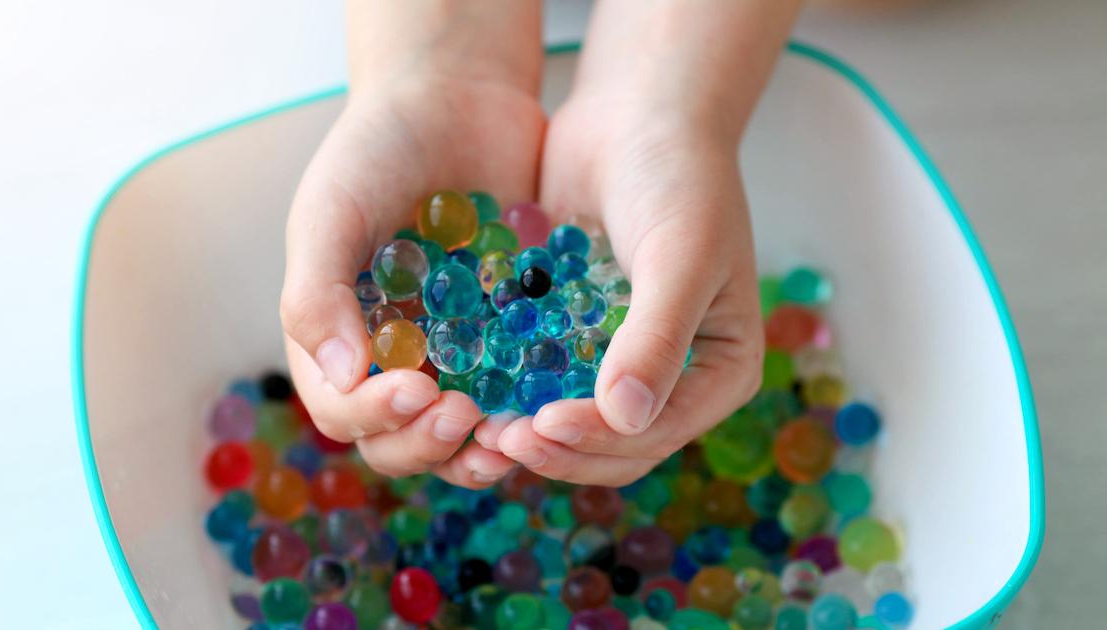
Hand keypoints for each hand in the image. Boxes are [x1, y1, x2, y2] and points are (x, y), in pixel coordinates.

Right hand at [280, 71, 543, 486]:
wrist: (455, 96)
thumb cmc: (376, 149)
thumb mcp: (331, 211)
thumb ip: (317, 295)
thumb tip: (342, 379)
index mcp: (337, 337)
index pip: (343, 409)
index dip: (375, 415)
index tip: (418, 388)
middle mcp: (392, 358)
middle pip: (399, 439)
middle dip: (427, 443)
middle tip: (464, 416)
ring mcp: (452, 353)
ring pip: (458, 433)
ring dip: (476, 448)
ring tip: (505, 433)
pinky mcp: (506, 338)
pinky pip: (514, 391)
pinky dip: (526, 409)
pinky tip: (549, 402)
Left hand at [490, 87, 764, 485]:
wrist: (637, 113)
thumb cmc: (679, 177)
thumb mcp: (681, 255)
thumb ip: (657, 338)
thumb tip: (626, 419)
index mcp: (721, 371)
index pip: (657, 433)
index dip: (600, 442)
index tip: (542, 427)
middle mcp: (673, 377)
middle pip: (614, 443)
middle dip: (559, 448)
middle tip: (496, 440)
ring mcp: (620, 358)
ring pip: (574, 422)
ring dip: (529, 431)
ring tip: (477, 426)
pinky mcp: (574, 335)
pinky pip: (541, 379)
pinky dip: (511, 390)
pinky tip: (468, 388)